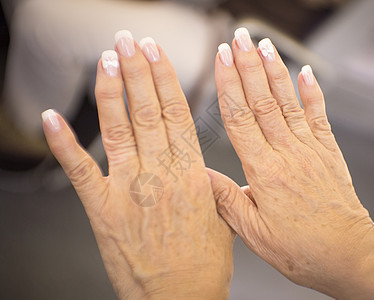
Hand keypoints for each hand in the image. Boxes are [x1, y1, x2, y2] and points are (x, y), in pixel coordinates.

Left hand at [42, 31, 233, 298]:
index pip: (177, 113)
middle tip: (129, 41)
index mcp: (192, 174)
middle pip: (148, 111)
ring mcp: (129, 189)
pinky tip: (53, 118)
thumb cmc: (202, 265)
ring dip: (110, 91)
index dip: (165, 79)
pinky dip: (64, 142)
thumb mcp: (222, 216)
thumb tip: (203, 166)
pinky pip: (80, 169)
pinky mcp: (103, 209)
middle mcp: (160, 175)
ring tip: (107, 60)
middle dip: (137, 70)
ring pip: (118, 129)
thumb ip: (211, 186)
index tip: (156, 53)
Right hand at [209, 28, 373, 298]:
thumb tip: (201, 176)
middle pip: (262, 102)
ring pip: (287, 103)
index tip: (221, 60)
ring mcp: (310, 150)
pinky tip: (305, 74)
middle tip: (239, 40)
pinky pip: (318, 117)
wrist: (348, 257)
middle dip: (248, 66)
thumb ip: (226, 201)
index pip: (240, 119)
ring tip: (264, 46)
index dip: (229, 86)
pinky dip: (312, 93)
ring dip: (275, 71)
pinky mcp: (327, 153)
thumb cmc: (302, 249)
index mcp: (265, 173)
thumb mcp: (254, 234)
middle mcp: (288, 154)